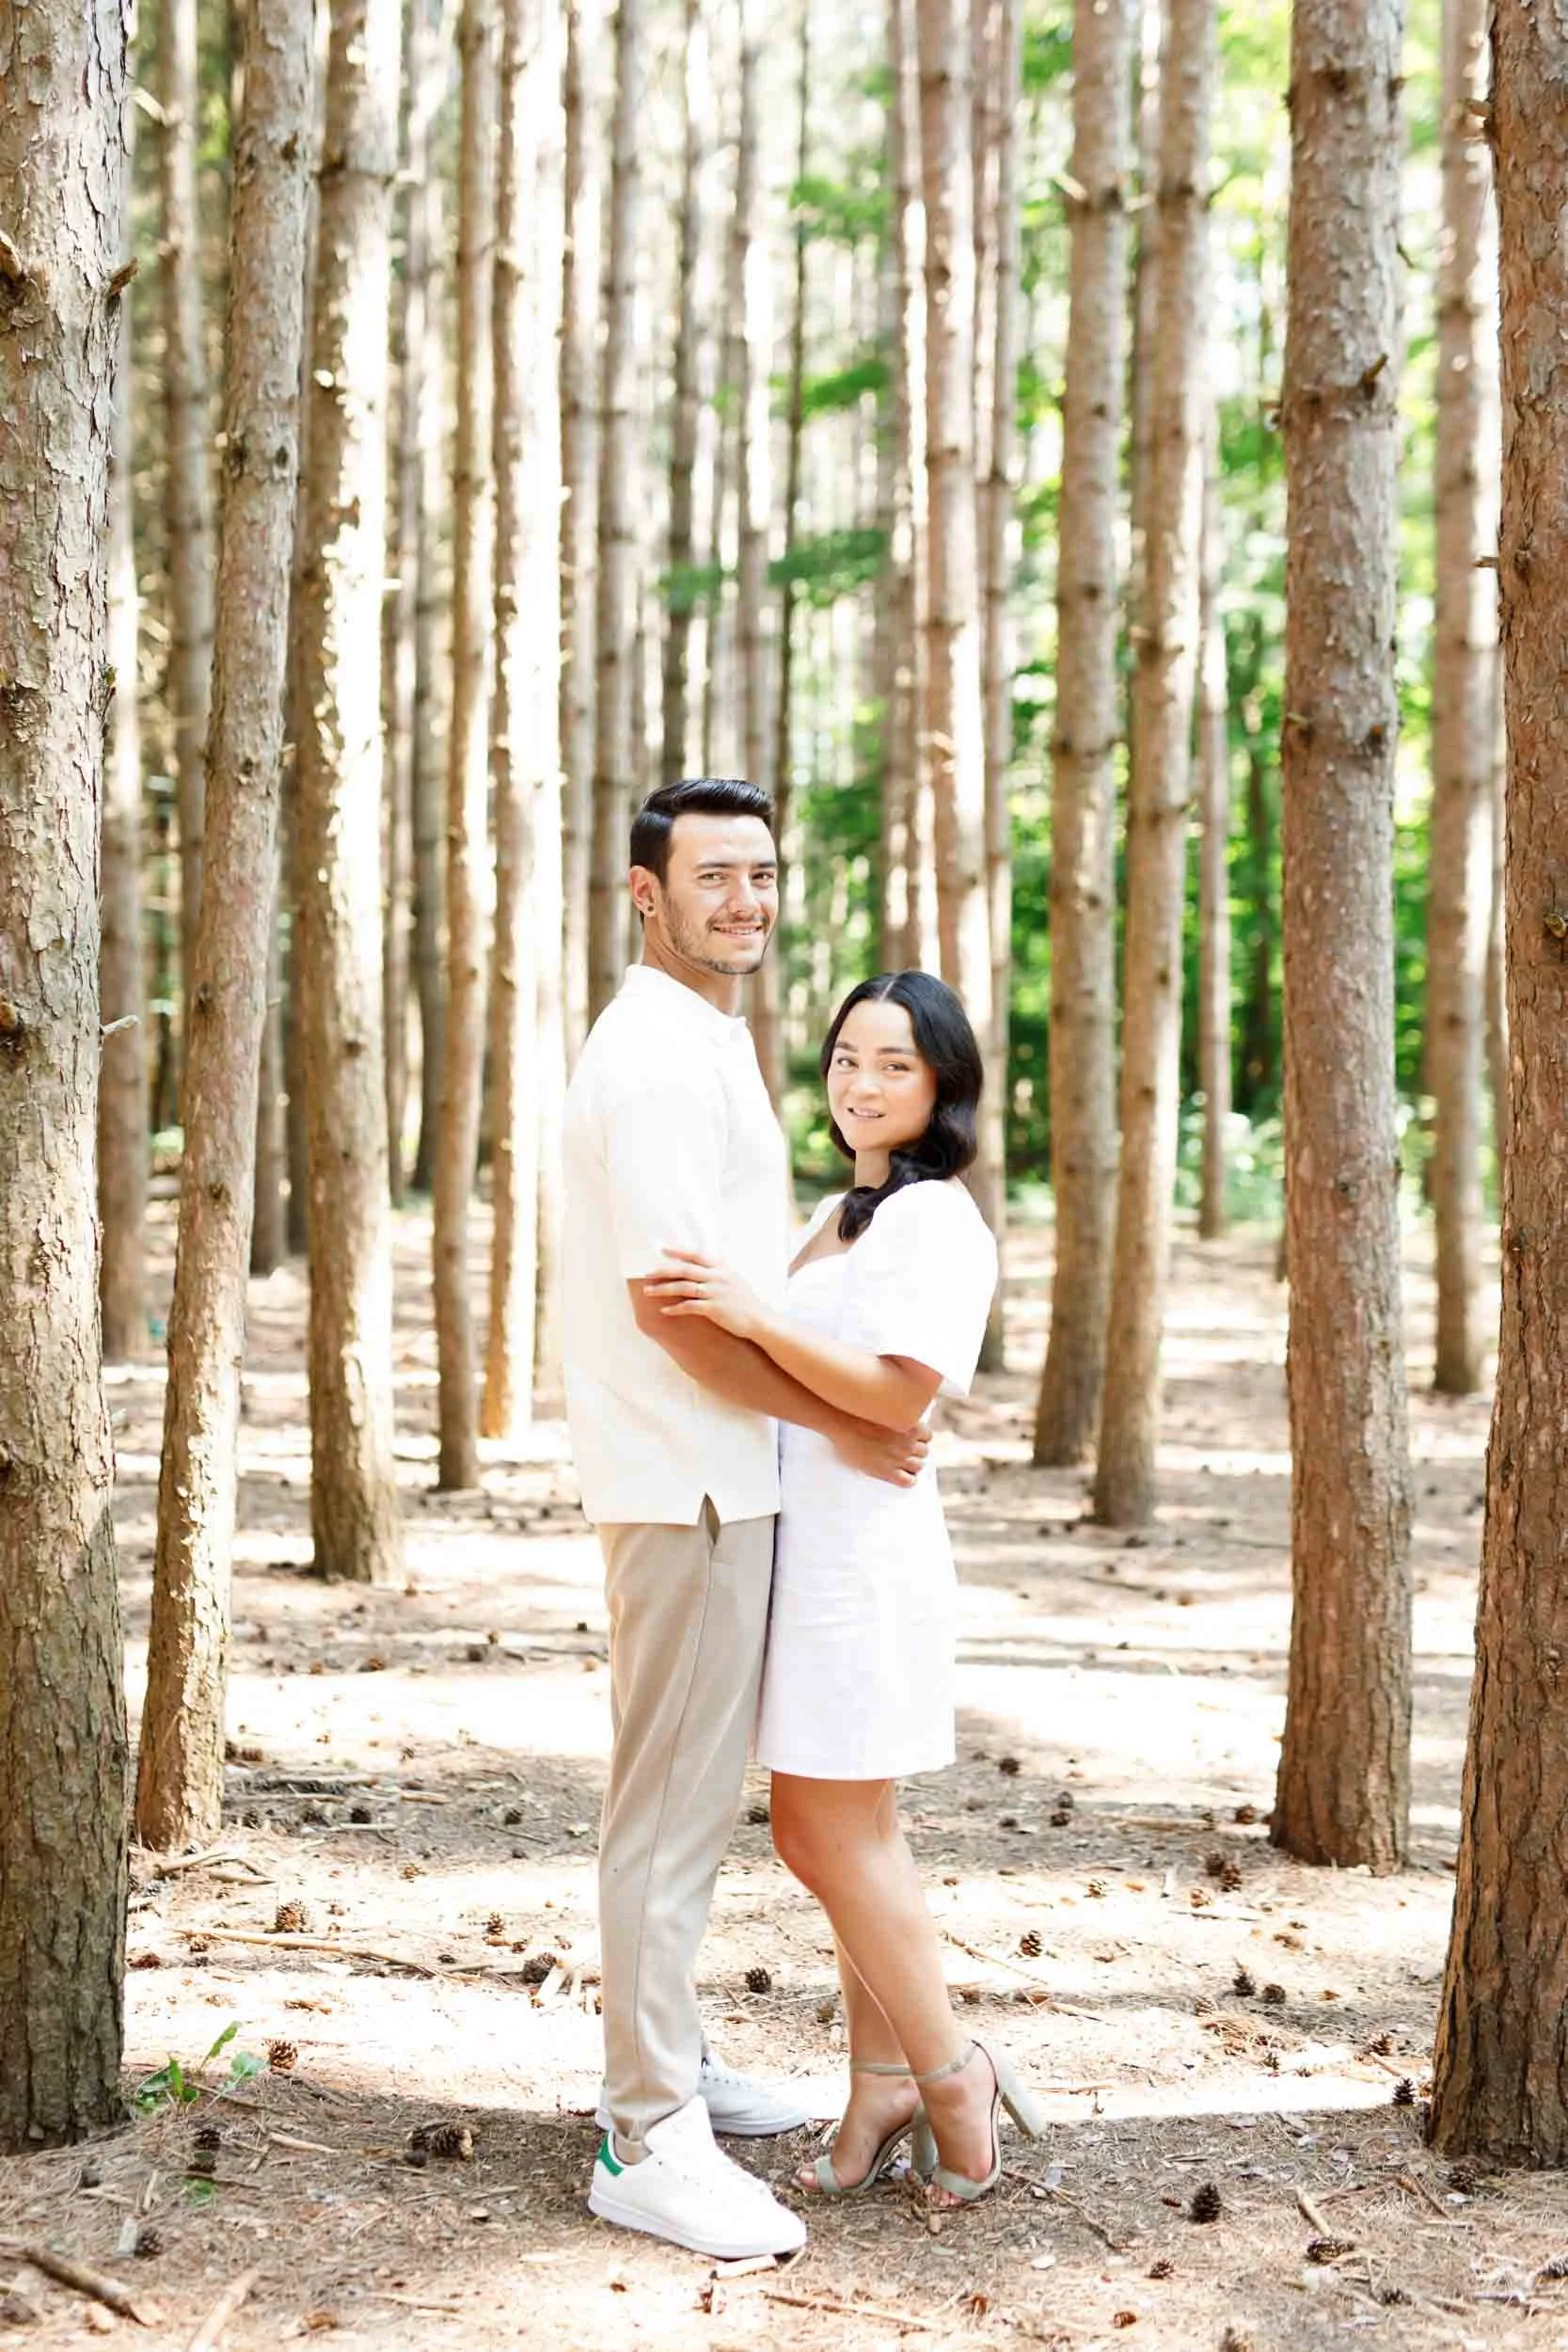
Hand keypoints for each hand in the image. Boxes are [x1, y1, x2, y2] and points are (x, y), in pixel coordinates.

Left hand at [644, 1249, 768, 1342]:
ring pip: (683, 1287)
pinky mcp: (714, 1309)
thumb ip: (717, 1271)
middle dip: (663, 1271)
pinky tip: (664, 1311)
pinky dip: (675, 1309)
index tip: (661, 1250)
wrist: (759, 1319)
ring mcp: (716, 1292)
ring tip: (648, 1291)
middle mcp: (717, 1277)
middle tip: (647, 1273)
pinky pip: (689, 1306)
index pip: (696, 1255)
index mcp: (722, 1267)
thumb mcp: (734, 1279)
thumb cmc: (745, 1300)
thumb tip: (699, 1266)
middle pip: (685, 1270)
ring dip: (663, 1289)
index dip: (678, 1251)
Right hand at [834, 1418, 930, 1488]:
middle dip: (916, 1452)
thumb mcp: (887, 1410)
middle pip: (924, 1452)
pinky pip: (908, 1481)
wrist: (842, 1424)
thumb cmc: (860, 1412)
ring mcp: (899, 1458)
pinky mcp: (887, 1472)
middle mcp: (908, 1443)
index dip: (920, 1438)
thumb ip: (900, 1417)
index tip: (914, 1440)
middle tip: (906, 1452)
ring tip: (903, 1464)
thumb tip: (907, 1419)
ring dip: (913, 1465)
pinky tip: (902, 1476)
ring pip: (919, 1466)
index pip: (928, 1436)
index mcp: (911, 1426)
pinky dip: (908, 1480)